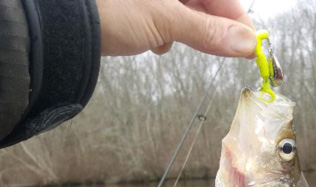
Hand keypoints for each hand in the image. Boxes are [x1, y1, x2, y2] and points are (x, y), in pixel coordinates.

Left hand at [96, 0, 255, 57]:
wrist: (62, 24)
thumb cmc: (107, 9)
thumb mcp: (165, 21)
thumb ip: (208, 32)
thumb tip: (245, 43)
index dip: (239, 19)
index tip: (253, 45)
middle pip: (205, 2)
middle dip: (212, 27)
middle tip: (227, 51)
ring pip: (185, 11)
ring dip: (186, 31)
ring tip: (174, 42)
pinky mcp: (138, 7)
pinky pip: (164, 17)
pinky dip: (164, 32)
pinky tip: (155, 42)